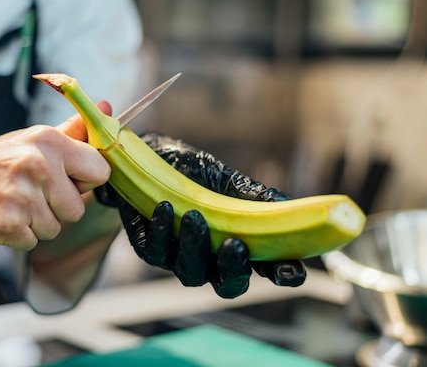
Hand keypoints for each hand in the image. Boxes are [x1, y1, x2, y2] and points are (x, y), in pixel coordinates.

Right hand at [0, 102, 112, 249]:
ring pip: (55, 228)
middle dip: (58, 208)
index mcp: (49, 142)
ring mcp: (23, 196)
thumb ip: (71, 131)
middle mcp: (39, 166)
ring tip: (12, 204)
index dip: (85, 181)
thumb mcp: (31, 140)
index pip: (100, 170)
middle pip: (78, 208)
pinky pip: (33, 241)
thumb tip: (106, 108)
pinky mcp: (8, 224)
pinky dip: (18, 235)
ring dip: (36, 223)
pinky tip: (1, 216)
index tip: (69, 181)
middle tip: (31, 195)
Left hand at [97, 131, 305, 297]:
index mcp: (238, 244)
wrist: (151, 158)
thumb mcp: (227, 179)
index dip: (280, 274)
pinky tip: (164, 207)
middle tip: (234, 245)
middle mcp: (211, 259)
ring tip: (193, 216)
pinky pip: (155, 252)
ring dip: (194, 246)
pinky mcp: (150, 248)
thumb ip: (254, 197)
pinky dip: (161, 231)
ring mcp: (179, 257)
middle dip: (233, 269)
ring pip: (190, 272)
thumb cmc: (196, 173)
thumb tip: (288, 206)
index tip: (293, 273)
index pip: (265, 268)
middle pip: (227, 285)